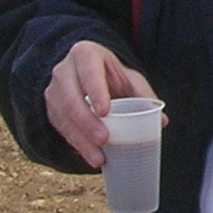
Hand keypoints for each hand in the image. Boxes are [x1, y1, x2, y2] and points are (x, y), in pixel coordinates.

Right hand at [44, 41, 157, 167]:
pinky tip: (91, 157)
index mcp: (85, 54)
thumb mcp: (128, 77)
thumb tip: (162, 121)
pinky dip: (77, 145)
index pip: (88, 71)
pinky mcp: (50, 109)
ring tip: (99, 158)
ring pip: (63, 117)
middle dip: (86, 121)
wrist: (82, 73)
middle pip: (71, 97)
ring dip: (81, 139)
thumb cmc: (110, 74)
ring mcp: (53, 90)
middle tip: (104, 139)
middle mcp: (64, 70)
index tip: (105, 111)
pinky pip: (61, 129)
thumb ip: (144, 95)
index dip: (95, 91)